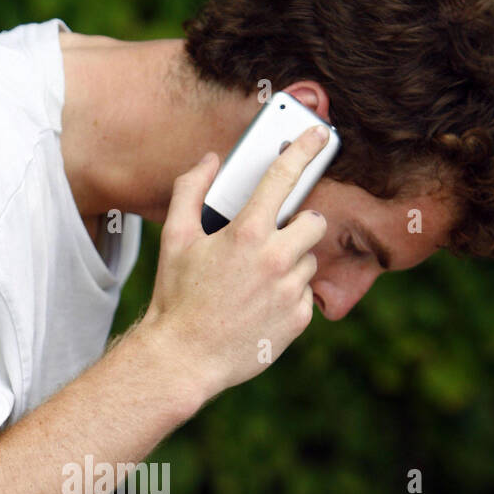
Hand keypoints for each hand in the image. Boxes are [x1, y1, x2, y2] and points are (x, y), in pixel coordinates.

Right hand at [142, 125, 328, 398]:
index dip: (304, 149)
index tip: (319, 135)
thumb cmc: (176, 298)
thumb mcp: (174, 239)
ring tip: (255, 282)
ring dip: (290, 264)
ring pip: (309, 260)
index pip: (284, 177)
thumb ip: (190, 190)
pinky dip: (288, 296)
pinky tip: (260, 306)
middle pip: (313, 222)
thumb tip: (209, 161)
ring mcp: (290, 291)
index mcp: (247, 233)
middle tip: (273, 240)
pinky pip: (305, 294)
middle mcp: (276, 259)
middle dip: (298, 226)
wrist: (184, 358)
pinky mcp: (298, 319)